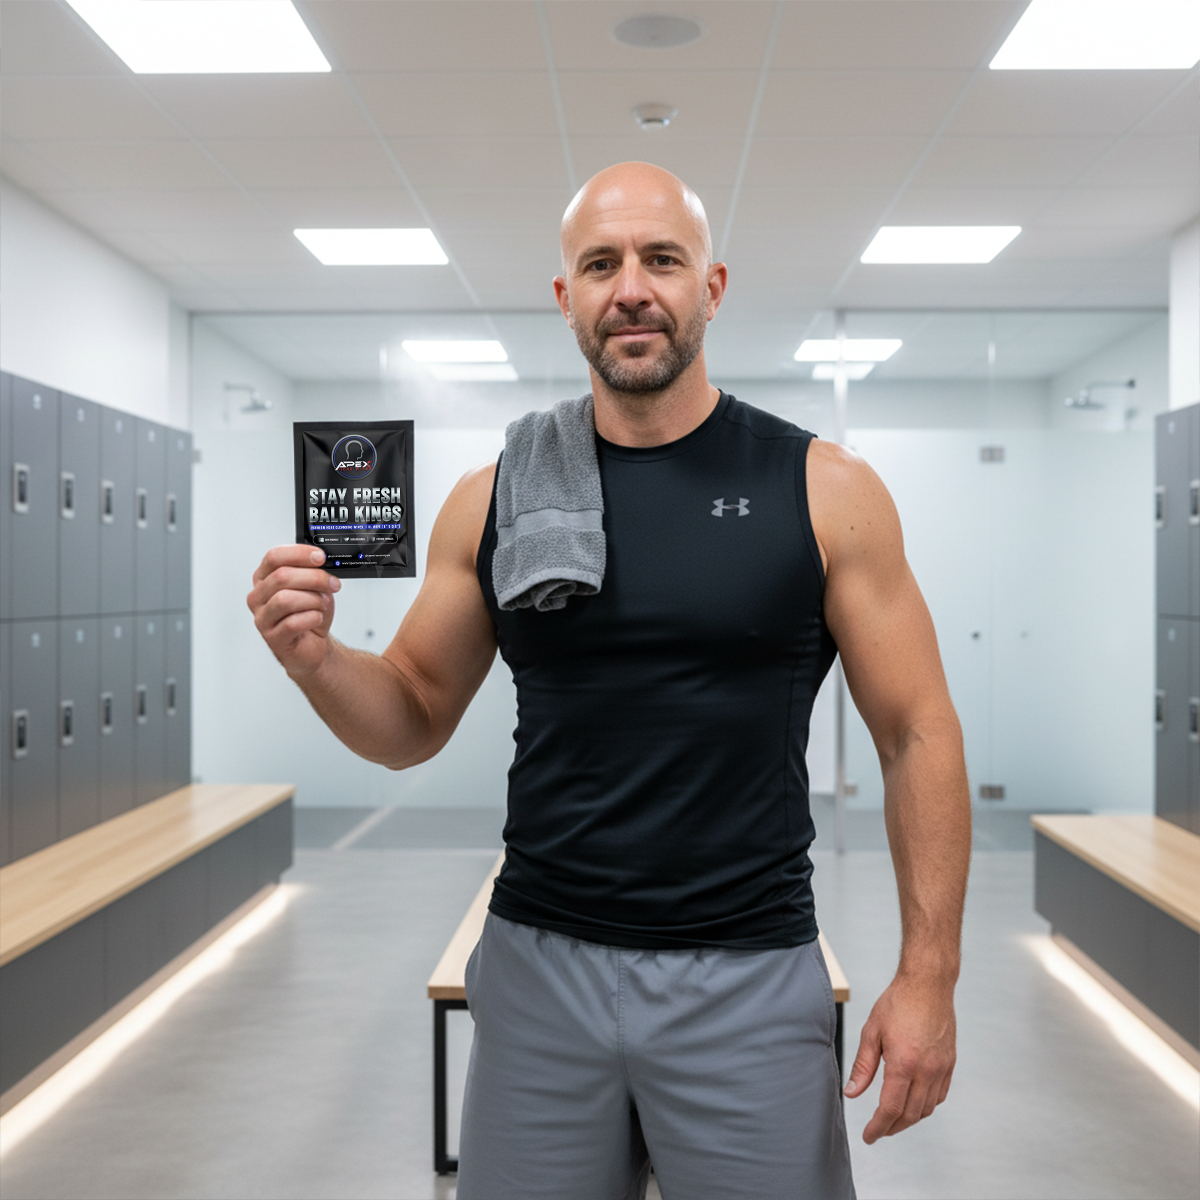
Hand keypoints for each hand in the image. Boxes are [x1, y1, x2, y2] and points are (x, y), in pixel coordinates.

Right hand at [247, 545, 340, 677]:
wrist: (312, 645)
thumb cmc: (309, 614)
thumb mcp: (314, 588)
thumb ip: (313, 573)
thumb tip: (321, 561)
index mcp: (265, 578)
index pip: (274, 557)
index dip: (299, 554)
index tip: (320, 557)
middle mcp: (258, 596)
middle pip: (281, 577)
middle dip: (314, 578)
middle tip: (332, 584)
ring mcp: (262, 618)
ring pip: (285, 599)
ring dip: (313, 600)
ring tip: (322, 606)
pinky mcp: (272, 638)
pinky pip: (293, 623)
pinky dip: (312, 618)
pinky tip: (316, 619)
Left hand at [843, 974, 956, 1143]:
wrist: (928, 984)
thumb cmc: (898, 1002)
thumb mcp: (872, 1031)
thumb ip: (863, 1066)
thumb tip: (851, 1092)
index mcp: (904, 1063)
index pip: (890, 1109)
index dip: (878, 1127)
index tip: (869, 1136)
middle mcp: (926, 1070)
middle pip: (910, 1114)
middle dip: (892, 1128)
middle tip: (878, 1131)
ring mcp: (941, 1068)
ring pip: (926, 1108)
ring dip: (909, 1119)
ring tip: (892, 1119)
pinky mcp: (950, 1063)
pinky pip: (940, 1095)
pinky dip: (926, 1106)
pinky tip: (913, 1102)